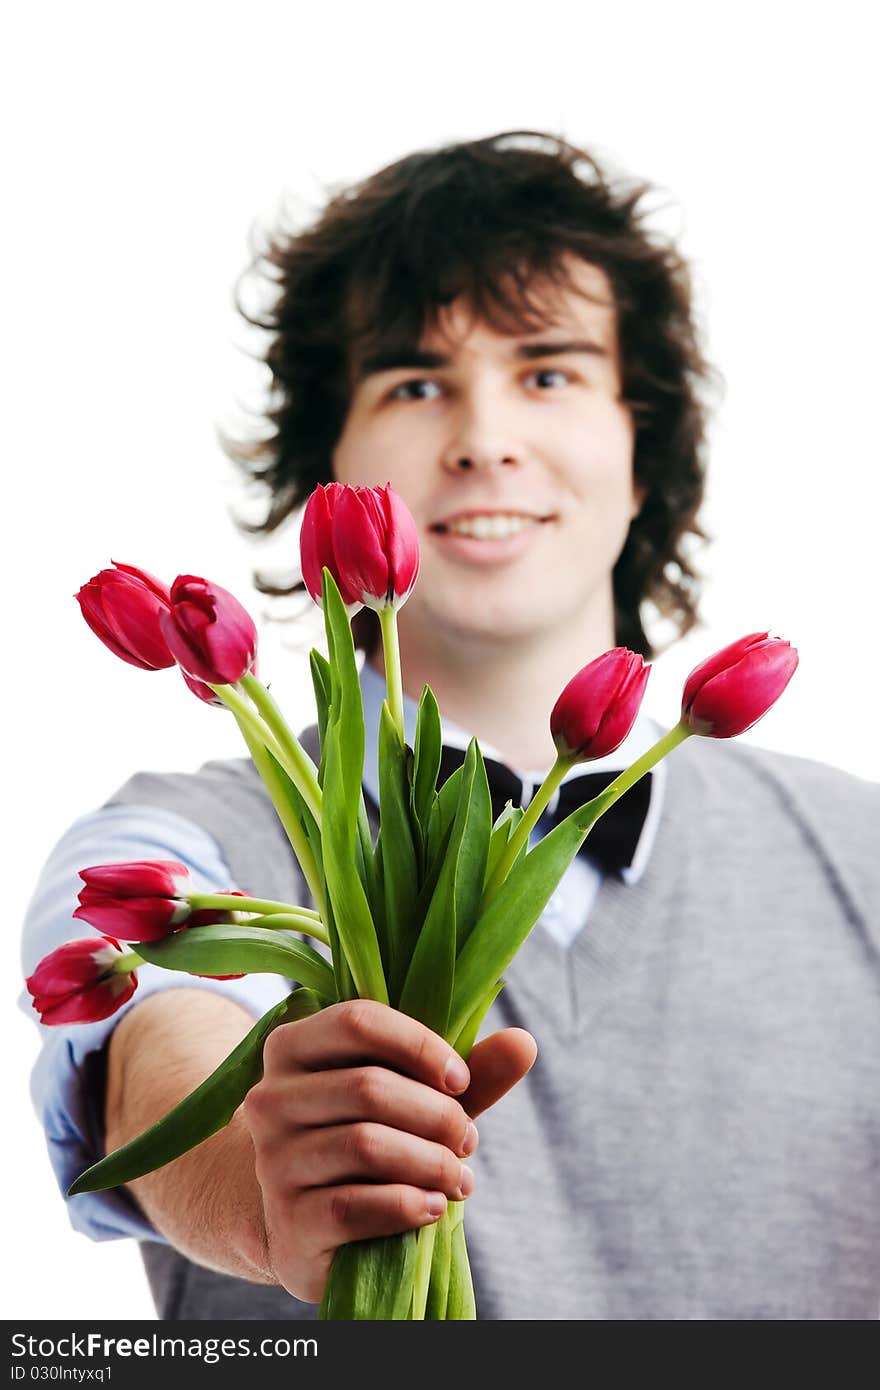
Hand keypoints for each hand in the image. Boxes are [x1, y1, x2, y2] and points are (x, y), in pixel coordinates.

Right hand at [242, 999, 535, 1303]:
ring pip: (366, 1145)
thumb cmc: (367, 1139)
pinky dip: (409, 1204)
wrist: (306, 1223)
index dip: (420, 1046)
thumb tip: (524, 1042)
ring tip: (459, 1177)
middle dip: (437, 1115)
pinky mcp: (288, 1220)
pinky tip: (434, 1206)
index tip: (460, 1080)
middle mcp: (270, 1098)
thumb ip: (467, 1071)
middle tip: (467, 1139)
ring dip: (431, 1163)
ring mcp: (273, 1161)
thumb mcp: (414, 1097)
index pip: (358, 1021)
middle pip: (368, 1087)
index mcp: (294, 1046)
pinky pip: (356, 1205)